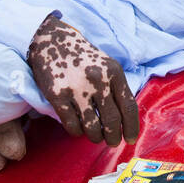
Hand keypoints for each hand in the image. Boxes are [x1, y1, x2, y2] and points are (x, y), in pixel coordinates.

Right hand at [27, 14, 139, 145]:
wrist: (52, 40)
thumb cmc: (84, 59)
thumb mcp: (107, 66)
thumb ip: (117, 88)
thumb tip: (126, 121)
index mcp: (114, 73)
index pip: (129, 107)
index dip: (131, 127)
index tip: (130, 139)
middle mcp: (98, 80)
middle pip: (112, 121)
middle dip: (113, 138)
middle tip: (112, 142)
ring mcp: (77, 88)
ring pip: (92, 127)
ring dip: (95, 137)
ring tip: (95, 136)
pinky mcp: (58, 95)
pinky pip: (72, 125)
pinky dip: (77, 132)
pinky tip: (79, 129)